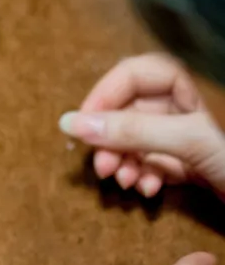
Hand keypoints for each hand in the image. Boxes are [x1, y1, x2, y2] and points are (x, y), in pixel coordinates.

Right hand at [59, 53, 224, 197]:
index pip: (132, 74)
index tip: (83, 126)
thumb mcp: (187, 141)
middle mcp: (187, 103)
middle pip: (131, 109)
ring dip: (124, 161)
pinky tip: (148, 190)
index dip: (105, 96)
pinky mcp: (191, 160)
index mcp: (190, 82)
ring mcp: (188, 133)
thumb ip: (133, 131)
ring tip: (123, 183)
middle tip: (102, 168)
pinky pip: (155, 160)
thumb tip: (72, 123)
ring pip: (138, 138)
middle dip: (112, 139)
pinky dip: (145, 174)